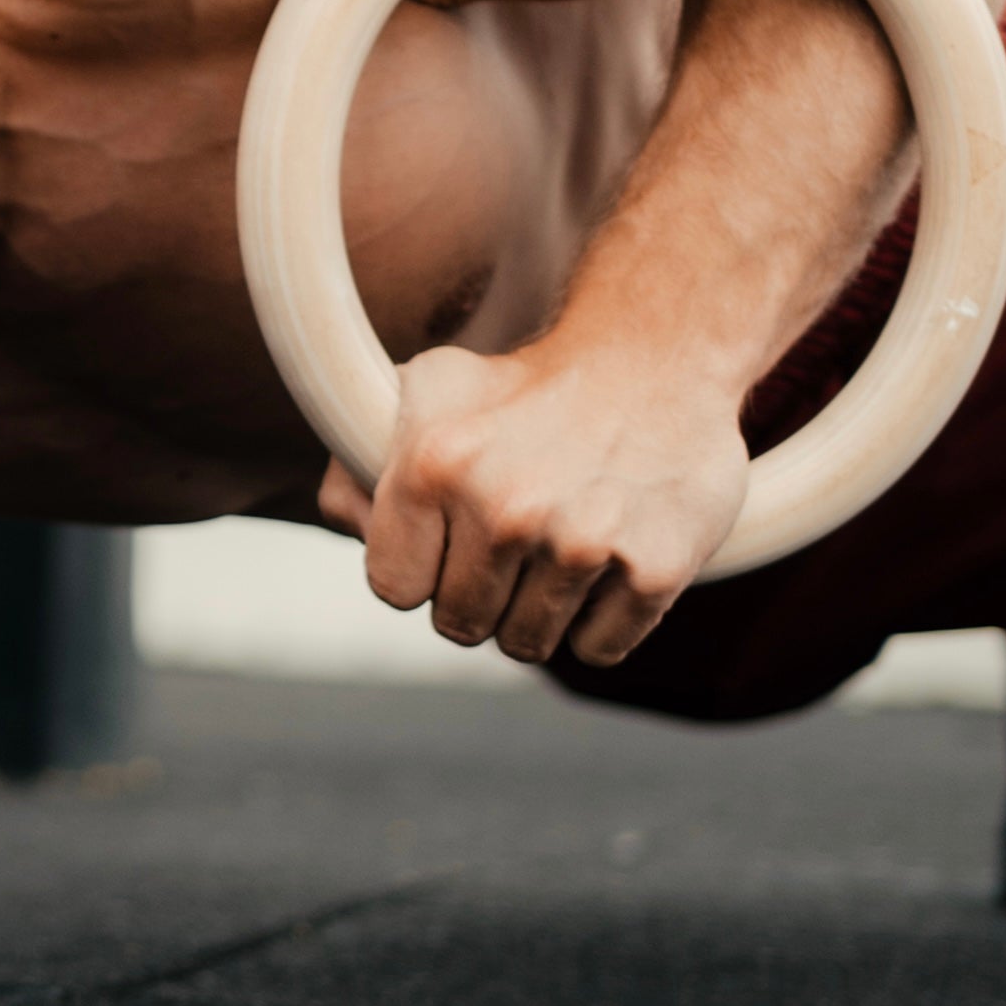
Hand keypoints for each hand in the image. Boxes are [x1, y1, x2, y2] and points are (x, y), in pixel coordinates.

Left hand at [315, 337, 748, 665]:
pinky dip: (601, 622)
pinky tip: (607, 560)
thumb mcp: (431, 392)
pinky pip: (598, 649)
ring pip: (528, 644)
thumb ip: (360, 459)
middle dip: (479, 596)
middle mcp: (505, 507)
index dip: (420, 571)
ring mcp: (582, 542)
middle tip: (512, 544)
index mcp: (435, 465)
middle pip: (460, 626)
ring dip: (539, 611)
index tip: (448, 545)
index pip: (394, 588)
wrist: (656, 356)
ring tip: (559, 545)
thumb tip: (348, 524)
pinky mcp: (654, 568)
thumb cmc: (528, 386)